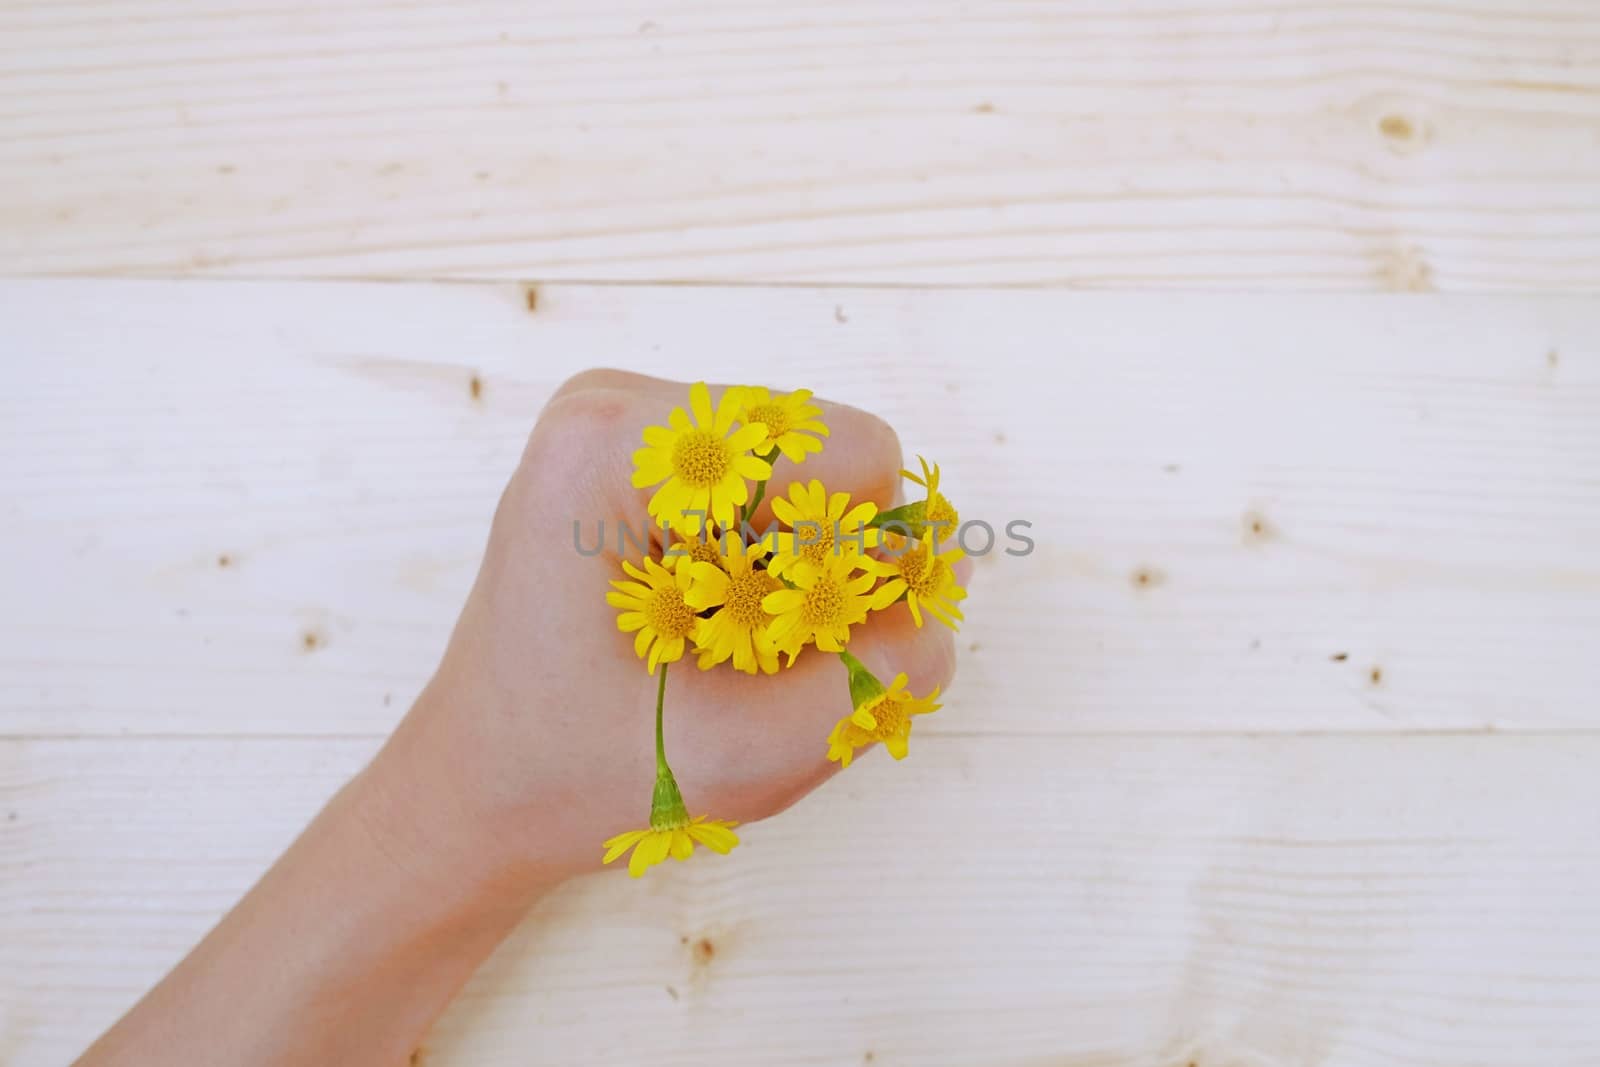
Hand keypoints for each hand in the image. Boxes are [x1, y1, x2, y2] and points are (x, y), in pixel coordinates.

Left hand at [376, 370, 958, 895]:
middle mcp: (613, 402)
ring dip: (796, 560)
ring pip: (809, 462)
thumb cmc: (585, 774)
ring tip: (718, 634)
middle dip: (823, 561)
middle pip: (830, 447)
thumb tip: (945, 588)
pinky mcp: (633, 445)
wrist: (479, 786)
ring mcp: (619, 413)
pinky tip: (706, 609)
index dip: (856, 567)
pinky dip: (769, 550)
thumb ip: (878, 675)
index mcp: (617, 448)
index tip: (787, 646)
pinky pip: (769, 477)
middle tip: (750, 648)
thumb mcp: (751, 754)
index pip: (850, 456)